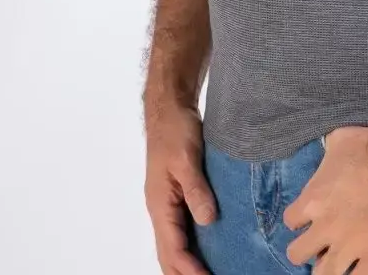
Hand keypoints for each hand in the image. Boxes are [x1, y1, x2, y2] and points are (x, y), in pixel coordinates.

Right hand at [144, 102, 217, 274]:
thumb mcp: (187, 159)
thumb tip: (207, 220)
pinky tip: (208, 248)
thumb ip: (196, 190)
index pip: (173, 249)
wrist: (169, 109)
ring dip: (186, 264)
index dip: (190, 270)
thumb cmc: (175, 130)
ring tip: (208, 274)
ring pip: (173, 244)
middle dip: (184, 274)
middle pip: (168, 254)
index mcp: (160, 205)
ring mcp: (167, 204)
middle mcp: (161, 209)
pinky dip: (191, 245)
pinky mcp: (177, 196)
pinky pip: (181, 230)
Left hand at [282, 124, 367, 274]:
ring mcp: (351, 245)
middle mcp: (326, 226)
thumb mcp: (340, 139)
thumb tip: (325, 158)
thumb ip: (326, 158)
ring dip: (328, 268)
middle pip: (297, 255)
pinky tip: (363, 267)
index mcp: (314, 198)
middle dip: (309, 250)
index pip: (290, 221)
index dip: (302, 221)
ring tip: (341, 260)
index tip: (314, 218)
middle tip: (325, 242)